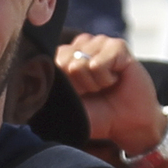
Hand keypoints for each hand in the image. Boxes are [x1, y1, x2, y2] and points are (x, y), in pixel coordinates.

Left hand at [56, 34, 165, 155]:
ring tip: (103, 86)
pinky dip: (105, 79)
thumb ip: (50, 86)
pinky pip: (97, 63)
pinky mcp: (117, 46)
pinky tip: (114, 80)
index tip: (76, 94)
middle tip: (92, 91)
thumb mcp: (66, 103)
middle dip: (76, 84)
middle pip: (61, 62)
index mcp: (62, 56)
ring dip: (92, 83)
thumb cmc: (94, 113)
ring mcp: (98, 42)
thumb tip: (42, 71)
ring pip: (78, 64)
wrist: (125, 124)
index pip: (47, 63)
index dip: (62, 85)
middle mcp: (78, 45)